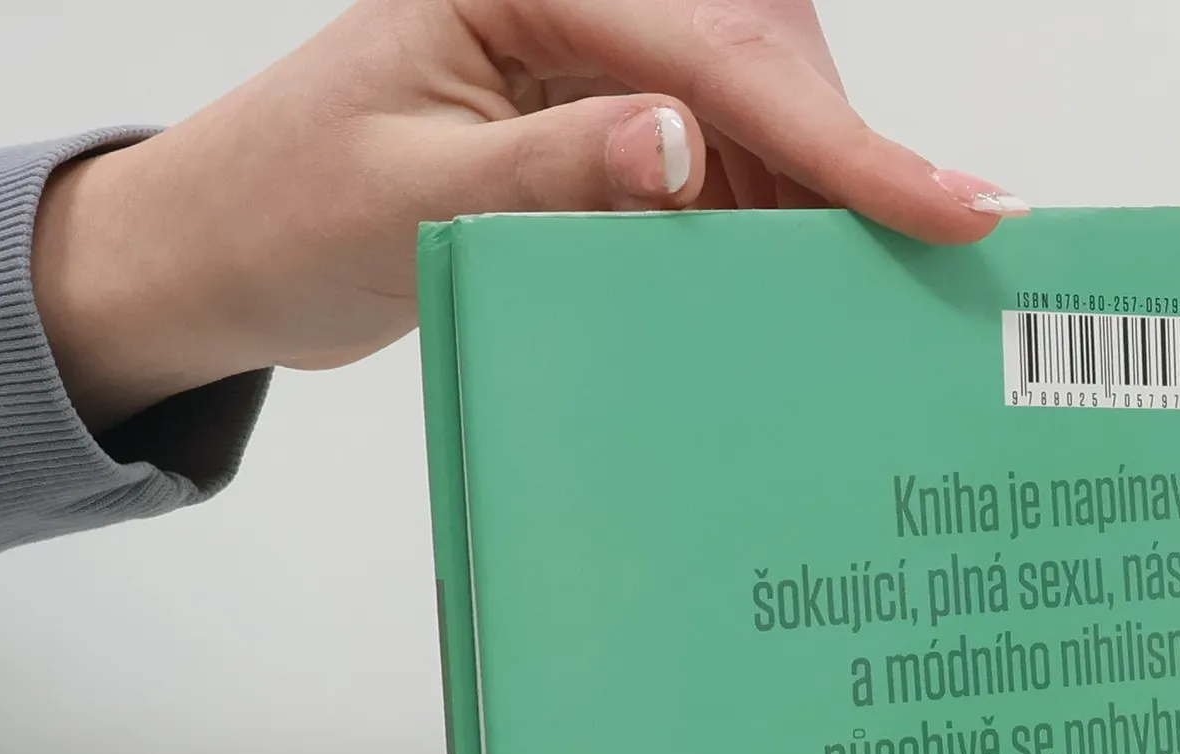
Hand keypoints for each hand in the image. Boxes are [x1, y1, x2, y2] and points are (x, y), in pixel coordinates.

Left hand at [31, 0, 1027, 431]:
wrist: (228, 249)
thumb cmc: (286, 215)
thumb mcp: (406, 199)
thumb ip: (546, 170)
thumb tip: (683, 147)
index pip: (712, 57)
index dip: (841, 140)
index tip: (952, 207)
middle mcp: (574, 5)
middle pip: (761, 60)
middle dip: (843, 162)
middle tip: (934, 255)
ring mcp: (592, 59)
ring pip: (759, 110)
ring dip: (815, 201)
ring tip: (864, 298)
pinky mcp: (599, 119)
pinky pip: (721, 160)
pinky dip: (765, 226)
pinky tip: (789, 287)